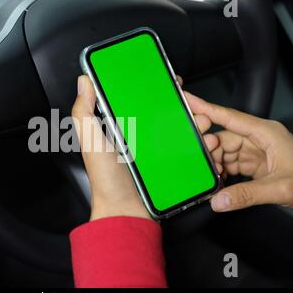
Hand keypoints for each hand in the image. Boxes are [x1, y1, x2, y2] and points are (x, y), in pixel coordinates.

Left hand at [72, 76, 219, 220]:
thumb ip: (84, 112)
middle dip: (183, 105)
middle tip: (193, 106)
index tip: (170, 80)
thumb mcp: (91, 142)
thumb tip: (84, 81)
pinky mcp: (170, 164)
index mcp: (121, 126)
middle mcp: (140, 136)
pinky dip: (201, 145)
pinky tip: (208, 143)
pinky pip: (188, 150)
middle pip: (166, 112)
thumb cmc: (106, 179)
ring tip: (204, 124)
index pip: (140, 99)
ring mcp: (157, 150)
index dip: (155, 87)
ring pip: (182, 129)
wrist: (125, 212)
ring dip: (197, 123)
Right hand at [185, 91, 292, 211]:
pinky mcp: (255, 163)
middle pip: (224, 136)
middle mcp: (259, 138)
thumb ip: (247, 194)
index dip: (207, 109)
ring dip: (215, 162)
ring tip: (209, 175)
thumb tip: (218, 200)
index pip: (230, 117)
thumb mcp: (281, 188)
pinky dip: (222, 171)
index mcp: (266, 133)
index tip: (188, 100)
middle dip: (209, 147)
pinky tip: (219, 180)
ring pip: (226, 150)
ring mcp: (257, 150)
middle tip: (196, 158)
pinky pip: (232, 162)